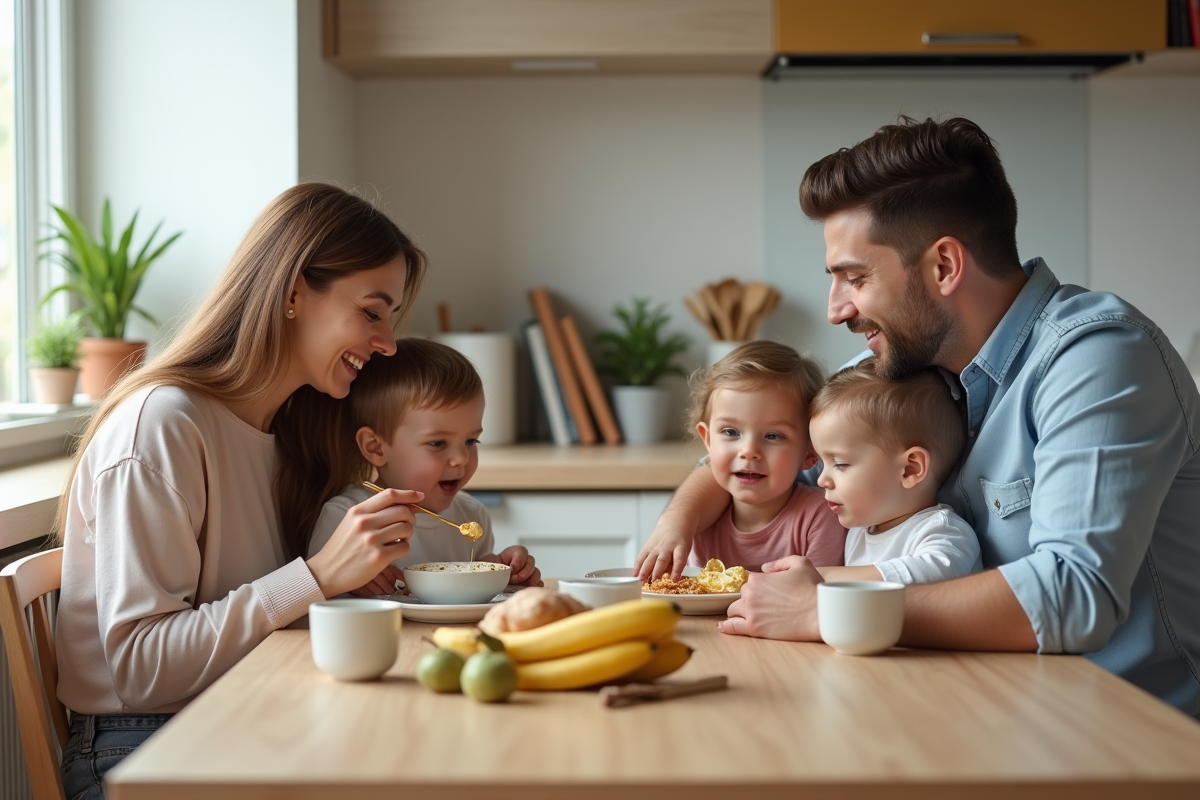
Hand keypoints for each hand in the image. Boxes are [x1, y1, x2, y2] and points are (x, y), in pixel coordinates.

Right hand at [306, 488, 422, 597]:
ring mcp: (372, 540)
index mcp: (358, 511)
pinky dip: (404, 549)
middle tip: (406, 525)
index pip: (390, 495)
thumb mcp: (351, 522)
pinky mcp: (379, 557)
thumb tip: (405, 505)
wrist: (326, 572)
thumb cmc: (341, 548)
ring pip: (407, 528)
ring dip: (408, 534)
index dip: (408, 494)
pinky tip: (393, 552)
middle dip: (411, 517)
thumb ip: (374, 512)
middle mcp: (364, 523)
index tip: (419, 496)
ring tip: (398, 540)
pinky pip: (405, 547)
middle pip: (403, 511)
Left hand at [486, 546, 542, 586]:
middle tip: (514, 579)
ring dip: (531, 579)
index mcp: (511, 554)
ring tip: (521, 586)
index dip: (519, 559)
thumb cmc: (485, 572)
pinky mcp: (528, 584)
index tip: (511, 568)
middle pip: (531, 561)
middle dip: (524, 571)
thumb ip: (485, 564)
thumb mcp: (483, 565)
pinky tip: (528, 590)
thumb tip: (481, 568)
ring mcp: (526, 574)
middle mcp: (521, 563)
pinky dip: (536, 587)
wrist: (485, 582)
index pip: (521, 551)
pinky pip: (538, 584)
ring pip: (536, 572)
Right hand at [634, 524, 693, 583]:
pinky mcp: (648, 545)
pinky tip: (635, 574)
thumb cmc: (681, 540)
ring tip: (642, 580)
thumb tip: (669, 576)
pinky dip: (638, 566)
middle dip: (657, 572)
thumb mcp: (685, 550)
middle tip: (654, 581)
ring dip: (645, 570)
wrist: (674, 522)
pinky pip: (641, 556)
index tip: (675, 578)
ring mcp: (656, 546)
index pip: (679, 558)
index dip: (677, 569)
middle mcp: (667, 546)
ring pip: (650, 559)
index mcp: (680, 547)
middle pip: (661, 560)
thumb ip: (678, 563)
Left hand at [718, 556, 823, 640]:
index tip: (768, 593)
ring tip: (748, 617)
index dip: (759, 587)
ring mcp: (750, 612)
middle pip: (741, 596)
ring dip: (739, 612)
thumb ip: (779, 562)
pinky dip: (727, 627)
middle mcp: (749, 594)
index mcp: (757, 578)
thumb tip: (764, 568)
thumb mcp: (800, 563)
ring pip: (734, 611)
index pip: (750, 582)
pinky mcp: (754, 629)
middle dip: (750, 599)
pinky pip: (732, 627)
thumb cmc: (813, 588)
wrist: (821, 614)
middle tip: (764, 606)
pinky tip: (723, 627)